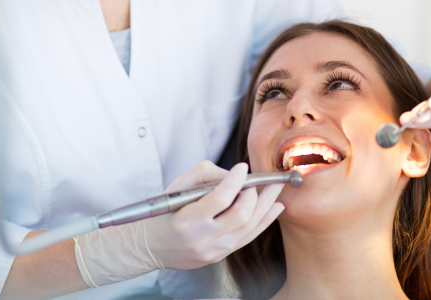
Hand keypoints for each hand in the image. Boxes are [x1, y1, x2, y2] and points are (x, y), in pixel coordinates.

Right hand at [145, 161, 283, 269]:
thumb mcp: (177, 188)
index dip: (235, 181)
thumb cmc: (165, 213)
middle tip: (255, 181)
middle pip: (241, 214)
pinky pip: (249, 236)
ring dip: (266, 204)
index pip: (220, 198)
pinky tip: (275, 207)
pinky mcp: (222, 255)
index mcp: (187, 220)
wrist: (154, 246)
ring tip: (276, 188)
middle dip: (254, 194)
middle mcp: (203, 238)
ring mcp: (215, 250)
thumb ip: (205, 175)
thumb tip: (233, 175)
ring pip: (250, 226)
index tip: (242, 167)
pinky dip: (265, 220)